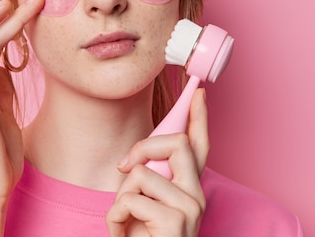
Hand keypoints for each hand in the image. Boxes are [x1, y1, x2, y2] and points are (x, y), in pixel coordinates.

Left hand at [106, 89, 208, 236]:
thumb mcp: (144, 205)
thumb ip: (150, 179)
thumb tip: (141, 158)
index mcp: (189, 189)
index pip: (200, 145)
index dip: (199, 117)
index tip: (198, 92)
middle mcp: (196, 195)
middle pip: (176, 143)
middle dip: (143, 146)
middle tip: (124, 167)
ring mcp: (190, 208)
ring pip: (143, 173)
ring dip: (120, 196)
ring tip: (123, 219)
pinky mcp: (176, 221)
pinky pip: (132, 199)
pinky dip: (114, 216)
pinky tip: (121, 232)